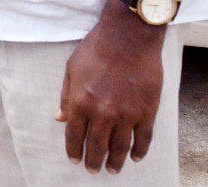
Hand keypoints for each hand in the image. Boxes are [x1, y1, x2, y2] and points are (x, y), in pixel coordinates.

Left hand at [58, 0, 167, 172]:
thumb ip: (66, 96)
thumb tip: (60, 118)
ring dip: (116, 162)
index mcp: (81, 102)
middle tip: (94, 170)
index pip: (74, 135)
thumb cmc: (96, 49)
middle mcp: (103, 112)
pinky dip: (140, 151)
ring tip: (113, 170)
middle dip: (94, 161)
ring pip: (121, 147)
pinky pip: (144, 138)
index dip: (73, 150)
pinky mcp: (147, 111)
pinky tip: (135, 158)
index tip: (75, 159)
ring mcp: (127, 114)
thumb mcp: (72, 69)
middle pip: (97, 146)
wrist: (128, 37)